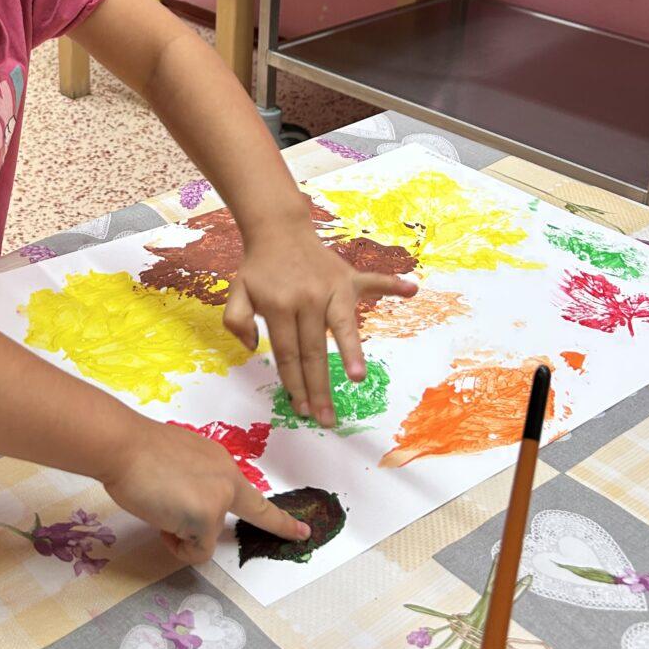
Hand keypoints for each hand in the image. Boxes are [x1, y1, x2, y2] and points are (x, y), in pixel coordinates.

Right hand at [103, 418, 307, 564]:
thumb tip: (186, 506)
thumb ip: (192, 483)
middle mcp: (226, 479)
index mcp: (219, 462)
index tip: (304, 531)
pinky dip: (177, 546)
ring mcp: (219, 498)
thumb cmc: (135, 452)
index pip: (255, 496)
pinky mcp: (207, 516)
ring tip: (157, 506)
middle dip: (201, 528)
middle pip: (231, 520)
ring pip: (204, 539)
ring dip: (179, 533)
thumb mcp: (175, 464)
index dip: (280, 519)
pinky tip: (161, 521)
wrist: (123, 445)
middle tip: (192, 516)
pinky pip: (195, 551)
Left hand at [224, 215, 416, 427]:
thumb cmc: (259, 269)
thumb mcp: (236, 292)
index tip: (301, 410)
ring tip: (357, 378)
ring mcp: (331, 288)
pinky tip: (412, 289)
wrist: (278, 230)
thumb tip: (252, 347)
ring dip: (351, 354)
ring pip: (344, 328)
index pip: (287, 354)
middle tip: (326, 419)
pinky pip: (373, 282)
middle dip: (319, 388)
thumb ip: (236, 320)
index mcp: (279, 306)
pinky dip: (392, 284)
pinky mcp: (348, 278)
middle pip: (314, 352)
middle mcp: (308, 299)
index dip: (294, 384)